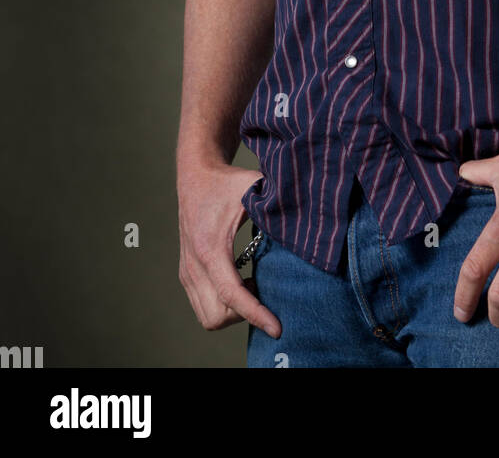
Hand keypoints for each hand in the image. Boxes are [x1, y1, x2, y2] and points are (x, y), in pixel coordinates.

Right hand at [178, 161, 280, 338]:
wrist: (195, 177)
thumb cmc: (227, 182)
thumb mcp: (254, 188)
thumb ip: (278, 203)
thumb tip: (306, 220)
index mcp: (210, 247)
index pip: (232, 294)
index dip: (256, 314)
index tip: (277, 328)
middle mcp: (194, 265)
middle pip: (218, 316)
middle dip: (244, 313)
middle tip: (264, 289)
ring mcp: (187, 272)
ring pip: (208, 317)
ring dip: (233, 312)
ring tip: (252, 285)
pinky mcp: (186, 274)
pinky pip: (203, 306)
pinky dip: (223, 305)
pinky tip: (241, 282)